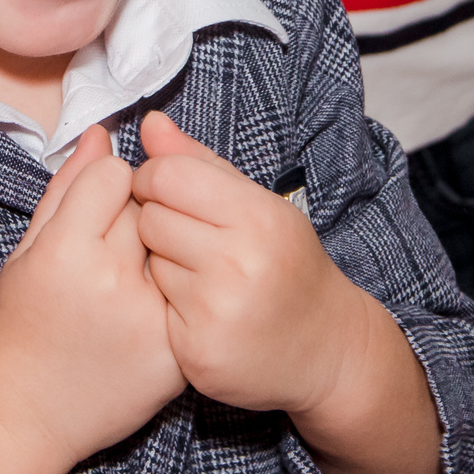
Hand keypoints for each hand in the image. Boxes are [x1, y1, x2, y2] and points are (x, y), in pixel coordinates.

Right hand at [0, 125, 184, 468]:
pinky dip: (176, 293)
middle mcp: (113, 285)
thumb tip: (104, 136)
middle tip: (110, 251)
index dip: (105, 187)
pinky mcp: (176, 353)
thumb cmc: (18, 331)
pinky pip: (191, 293)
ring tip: (126, 283)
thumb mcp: (25, 254)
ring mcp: (151, 322)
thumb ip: (66, 191)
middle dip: (135, 215)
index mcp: (66, 255)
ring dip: (160, 251)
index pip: (115, 176)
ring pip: (177, 247)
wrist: (28, 419)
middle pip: (151, 207)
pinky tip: (142, 313)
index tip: (93, 211)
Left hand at [129, 111, 366, 415]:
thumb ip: (199, 163)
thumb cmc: (287, 267)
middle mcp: (241, 262)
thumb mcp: (259, 206)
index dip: (155, 179)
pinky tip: (198, 309)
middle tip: (189, 239)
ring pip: (147, 261)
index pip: (168, 175)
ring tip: (199, 275)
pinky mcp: (198, 350)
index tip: (166, 191)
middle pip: (151, 218)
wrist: (325, 350)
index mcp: (259, 218)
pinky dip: (167, 305)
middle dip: (159, 222)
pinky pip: (153, 306)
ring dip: (162, 264)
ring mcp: (218, 310)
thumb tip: (151, 122)